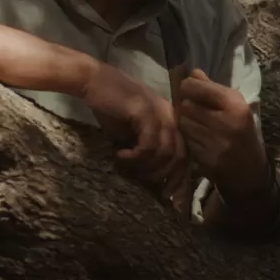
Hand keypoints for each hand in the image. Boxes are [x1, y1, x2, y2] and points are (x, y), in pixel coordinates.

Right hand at [80, 62, 188, 194]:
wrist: (94, 82)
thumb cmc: (113, 109)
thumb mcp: (134, 135)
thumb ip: (147, 152)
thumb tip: (154, 181)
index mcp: (173, 122)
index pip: (185, 154)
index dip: (180, 179)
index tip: (171, 197)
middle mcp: (172, 117)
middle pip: (179, 156)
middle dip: (165, 176)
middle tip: (148, 187)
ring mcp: (161, 113)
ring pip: (165, 153)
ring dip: (146, 167)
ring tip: (129, 167)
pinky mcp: (145, 112)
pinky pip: (149, 144)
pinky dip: (135, 156)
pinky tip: (120, 155)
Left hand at [177, 69, 268, 199]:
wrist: (247, 168)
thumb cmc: (241, 130)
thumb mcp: (235, 106)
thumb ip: (213, 88)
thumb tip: (192, 72)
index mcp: (235, 105)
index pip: (199, 88)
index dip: (188, 85)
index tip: (189, 88)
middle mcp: (225, 122)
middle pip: (187, 105)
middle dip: (186, 105)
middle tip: (192, 108)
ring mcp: (214, 142)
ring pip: (183, 123)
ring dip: (185, 121)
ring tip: (195, 123)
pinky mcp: (204, 158)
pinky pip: (186, 140)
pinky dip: (188, 137)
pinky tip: (198, 137)